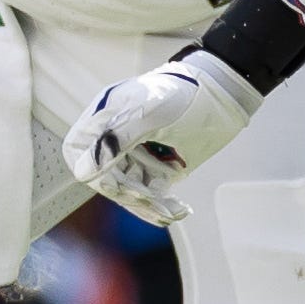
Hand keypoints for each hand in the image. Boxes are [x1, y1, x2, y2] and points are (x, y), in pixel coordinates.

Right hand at [61, 49, 262, 223]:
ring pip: (128, 189)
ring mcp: (137, 153)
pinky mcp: (157, 168)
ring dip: (147, 204)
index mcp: (106, 116)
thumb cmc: (186, 94)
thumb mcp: (151, 114)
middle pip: (104, 175)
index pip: (79, 151)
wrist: (225, 96)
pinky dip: (161, 206)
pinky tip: (178, 209)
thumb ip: (115, 139)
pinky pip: (149, 194)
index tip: (116, 183)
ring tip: (171, 209)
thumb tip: (83, 170)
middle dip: (126, 191)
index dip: (93, 171)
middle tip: (151, 198)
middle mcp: (117, 136)